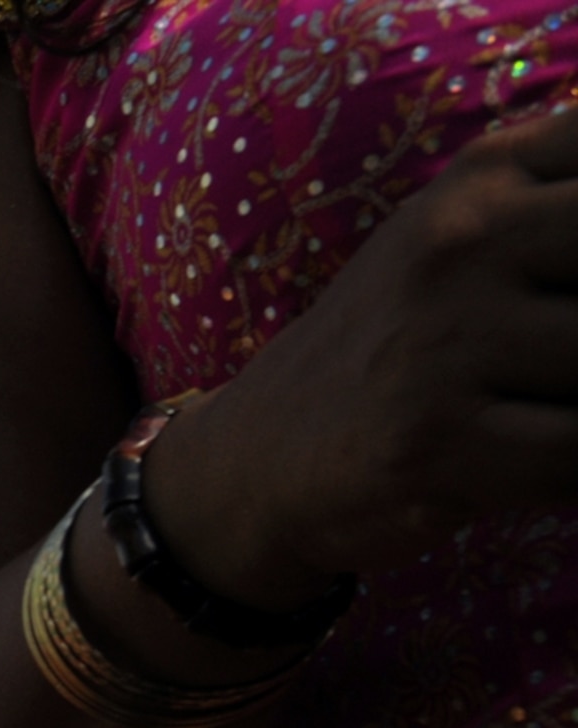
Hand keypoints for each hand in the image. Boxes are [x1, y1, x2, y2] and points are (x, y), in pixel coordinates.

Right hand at [150, 113, 577, 602]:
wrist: (258, 456)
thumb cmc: (396, 341)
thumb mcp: (465, 228)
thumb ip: (564, 193)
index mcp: (485, 178)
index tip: (563, 284)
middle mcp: (462, 242)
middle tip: (556, 357)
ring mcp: (442, 343)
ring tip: (534, 408)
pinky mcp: (435, 444)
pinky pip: (574, 456)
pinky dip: (569, 472)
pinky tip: (524, 462)